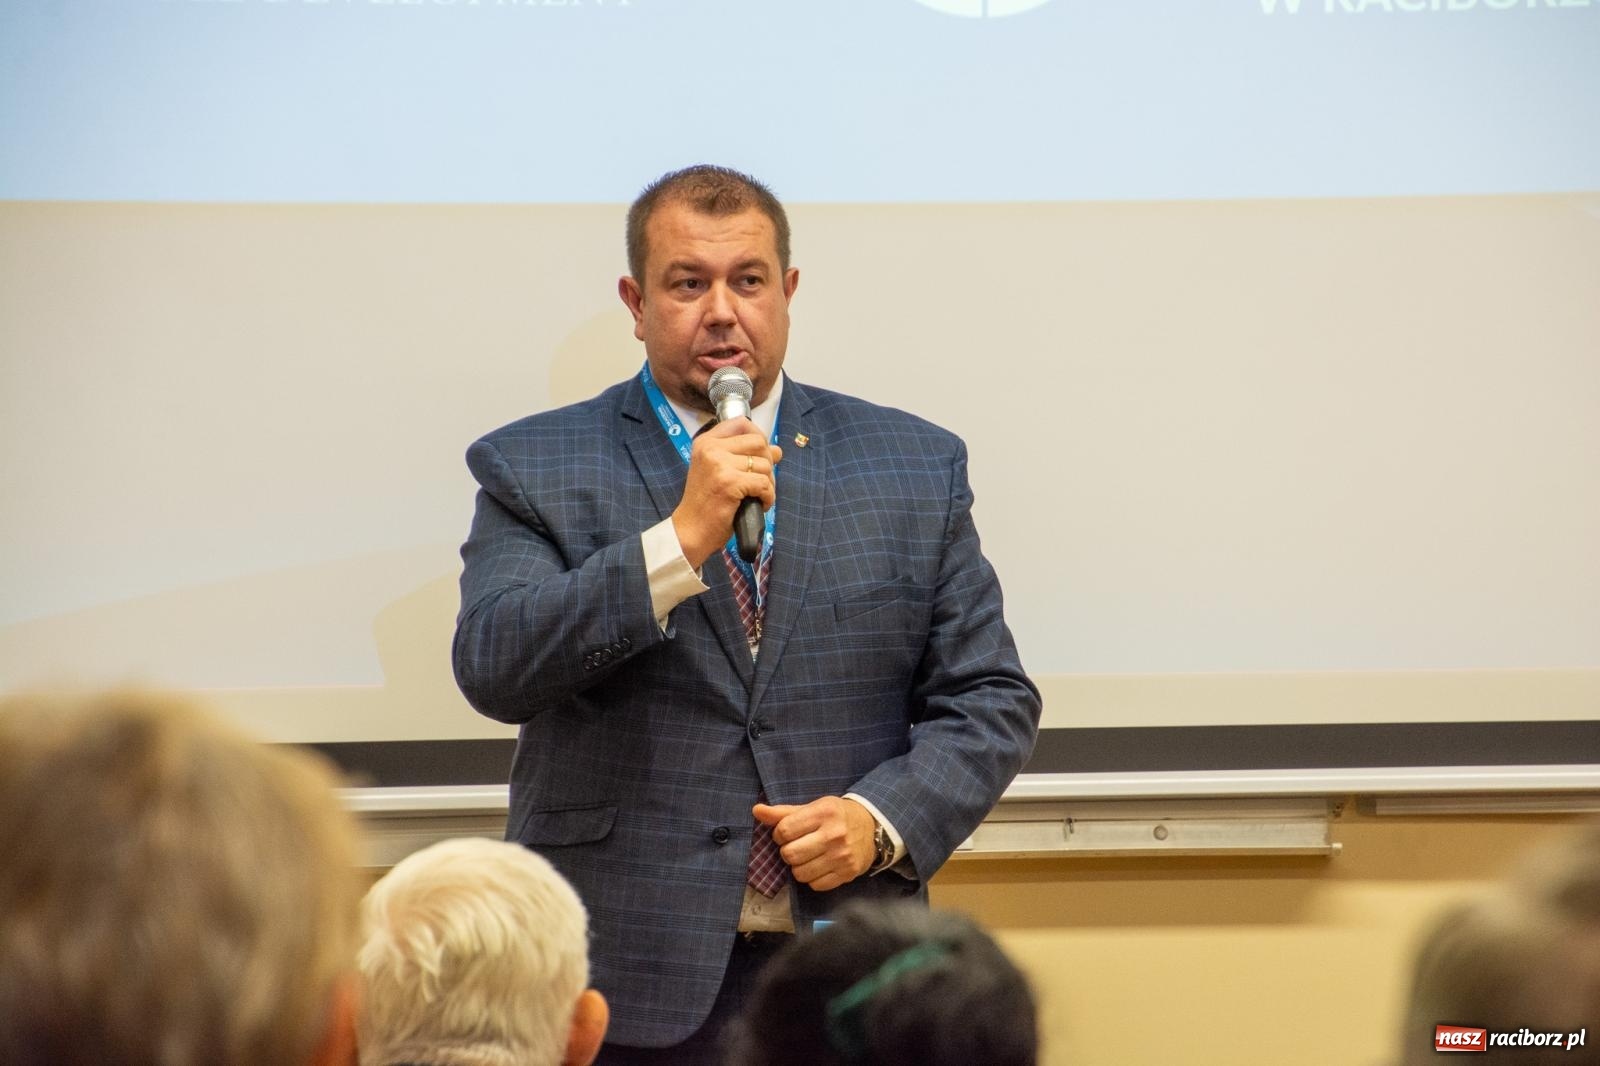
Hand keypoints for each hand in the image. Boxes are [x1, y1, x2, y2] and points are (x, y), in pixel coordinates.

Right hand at [671, 418, 782, 568]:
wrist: (690, 530)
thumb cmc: (705, 503)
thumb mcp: (719, 472)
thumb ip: (744, 456)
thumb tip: (777, 450)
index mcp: (705, 442)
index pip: (741, 423)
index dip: (758, 436)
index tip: (760, 454)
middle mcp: (711, 449)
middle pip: (758, 441)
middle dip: (768, 462)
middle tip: (761, 481)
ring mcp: (720, 464)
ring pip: (765, 464)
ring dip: (769, 483)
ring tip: (758, 497)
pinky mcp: (730, 483)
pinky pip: (764, 483)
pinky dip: (768, 497)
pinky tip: (760, 504)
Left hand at [753, 796, 875, 892]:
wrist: (871, 827)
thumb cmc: (836, 816)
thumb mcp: (812, 807)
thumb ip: (783, 812)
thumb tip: (756, 811)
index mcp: (823, 813)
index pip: (784, 830)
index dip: (779, 835)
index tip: (787, 834)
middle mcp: (834, 834)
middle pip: (790, 854)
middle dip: (788, 852)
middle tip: (797, 846)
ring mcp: (842, 856)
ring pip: (800, 873)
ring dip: (799, 867)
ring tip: (808, 857)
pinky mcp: (847, 873)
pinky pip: (815, 885)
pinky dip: (812, 878)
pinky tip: (819, 866)